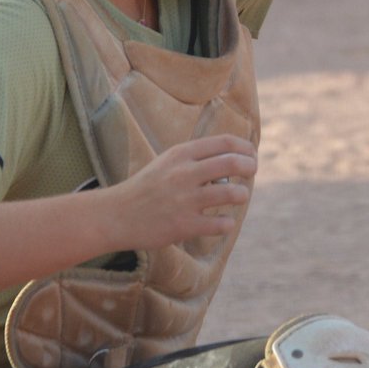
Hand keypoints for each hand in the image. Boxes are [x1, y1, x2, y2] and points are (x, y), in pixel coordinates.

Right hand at [106, 133, 256, 248]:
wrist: (116, 215)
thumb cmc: (147, 188)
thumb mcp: (168, 162)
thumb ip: (196, 158)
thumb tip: (234, 155)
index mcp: (180, 154)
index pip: (225, 142)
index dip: (245, 148)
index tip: (251, 155)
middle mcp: (184, 174)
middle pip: (233, 163)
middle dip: (250, 166)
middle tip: (252, 171)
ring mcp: (184, 200)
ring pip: (232, 193)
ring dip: (242, 194)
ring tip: (239, 196)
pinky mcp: (184, 225)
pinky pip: (220, 224)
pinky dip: (227, 223)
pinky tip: (223, 223)